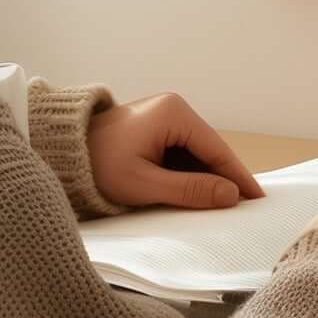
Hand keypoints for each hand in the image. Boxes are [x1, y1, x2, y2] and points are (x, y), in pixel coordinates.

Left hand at [86, 93, 265, 209]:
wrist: (60, 155)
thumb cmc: (97, 167)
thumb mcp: (144, 184)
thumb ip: (189, 190)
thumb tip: (231, 195)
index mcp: (175, 112)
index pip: (216, 149)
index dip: (237, 176)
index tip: (257, 199)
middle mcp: (174, 108)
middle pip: (208, 150)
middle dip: (223, 179)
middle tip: (244, 209)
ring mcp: (164, 118)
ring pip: (195, 154)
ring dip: (205, 179)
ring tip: (223, 207)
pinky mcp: (155, 131)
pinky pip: (180, 155)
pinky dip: (189, 175)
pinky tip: (197, 195)